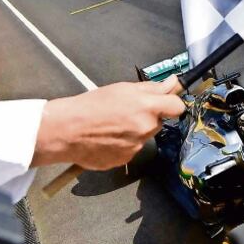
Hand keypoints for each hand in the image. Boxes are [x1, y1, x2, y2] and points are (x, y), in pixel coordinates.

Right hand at [33, 76, 185, 169]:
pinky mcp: (125, 159)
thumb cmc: (91, 105)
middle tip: (126, 111)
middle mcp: (145, 129)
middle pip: (159, 122)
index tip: (165, 103)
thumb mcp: (122, 89)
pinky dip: (123, 144)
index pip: (177, 107)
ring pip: (144, 136)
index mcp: (147, 108)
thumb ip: (151, 88)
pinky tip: (107, 138)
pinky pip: (131, 149)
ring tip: (112, 125)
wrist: (66, 130)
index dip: (172, 104)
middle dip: (148, 117)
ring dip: (135, 131)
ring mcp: (136, 147)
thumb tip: (172, 83)